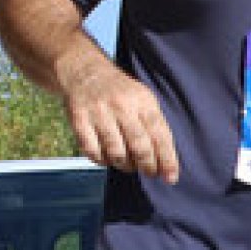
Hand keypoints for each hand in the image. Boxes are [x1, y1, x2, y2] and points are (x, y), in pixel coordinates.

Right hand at [64, 62, 179, 183]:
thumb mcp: (143, 99)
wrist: (84, 71)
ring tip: (130, 165)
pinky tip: (109, 159)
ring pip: (117, 152)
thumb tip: (166, 163)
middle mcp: (121, 106)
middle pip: (139, 145)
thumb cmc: (121, 92)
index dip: (167, 158)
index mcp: (142, 100)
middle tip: (150, 173)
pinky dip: (104, 161)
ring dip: (126, 166)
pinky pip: (93, 152)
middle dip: (148, 165)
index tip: (171, 177)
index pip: (159, 133)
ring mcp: (98, 113)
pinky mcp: (79, 121)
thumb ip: (155, 126)